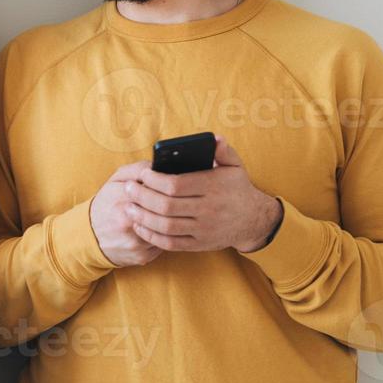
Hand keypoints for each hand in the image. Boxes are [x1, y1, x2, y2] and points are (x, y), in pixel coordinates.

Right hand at [89, 162, 166, 266]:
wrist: (88, 236)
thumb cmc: (106, 204)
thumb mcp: (116, 180)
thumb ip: (138, 169)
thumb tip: (161, 165)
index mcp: (123, 199)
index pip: (158, 190)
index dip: (168, 187)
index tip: (172, 186)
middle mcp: (128, 222)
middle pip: (166, 212)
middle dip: (174, 205)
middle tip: (177, 200)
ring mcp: (136, 242)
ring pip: (168, 230)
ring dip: (172, 222)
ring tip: (169, 215)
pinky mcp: (142, 256)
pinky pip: (164, 244)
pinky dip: (165, 236)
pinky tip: (160, 230)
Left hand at [121, 135, 282, 253]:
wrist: (254, 220)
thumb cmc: (238, 188)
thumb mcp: (236, 166)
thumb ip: (223, 150)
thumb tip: (213, 138)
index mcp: (213, 187)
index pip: (176, 184)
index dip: (154, 180)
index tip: (142, 174)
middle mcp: (208, 209)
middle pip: (166, 206)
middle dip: (142, 197)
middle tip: (128, 189)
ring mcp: (203, 229)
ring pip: (166, 226)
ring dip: (142, 218)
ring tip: (128, 207)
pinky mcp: (199, 244)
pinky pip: (171, 243)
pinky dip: (152, 236)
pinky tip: (140, 226)